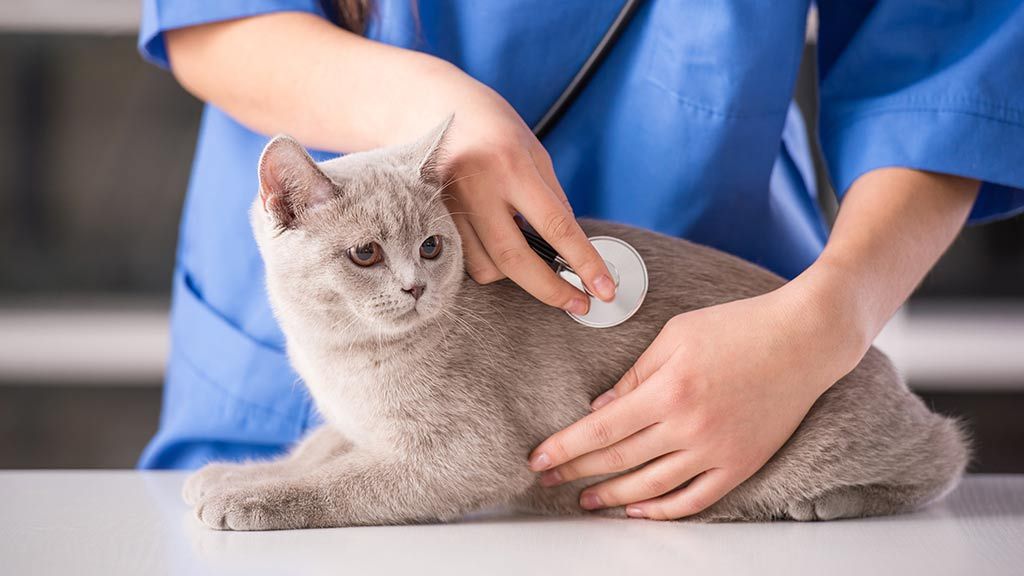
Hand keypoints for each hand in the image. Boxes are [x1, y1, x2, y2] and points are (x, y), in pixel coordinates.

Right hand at [433, 70, 615, 312]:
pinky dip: (489, 263)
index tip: (603, 290)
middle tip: (578, 304)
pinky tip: (497, 245)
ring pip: (486, 267)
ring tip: (528, 257)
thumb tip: (573, 250)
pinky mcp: (429, 219)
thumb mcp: (533, 152)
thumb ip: (552, 200)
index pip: (555, 226)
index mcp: (510, 164)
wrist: (428, 105)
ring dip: (515, 275)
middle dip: (551, 290)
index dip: (584, 263)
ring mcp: (447, 205)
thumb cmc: (491, 127)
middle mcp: (476, 187)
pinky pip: (465, 260)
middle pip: (515, 260)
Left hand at [527, 282, 866, 519]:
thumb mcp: (675, 336)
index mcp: (669, 390)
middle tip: (549, 479)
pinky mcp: (741, 464)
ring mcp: (717, 450)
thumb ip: (634, 375)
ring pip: (652, 486)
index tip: (538, 459)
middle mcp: (690, 426)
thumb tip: (600, 410)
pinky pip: (695, 499)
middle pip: (619, 460)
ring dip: (613, 497)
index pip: (602, 429)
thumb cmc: (739, 327)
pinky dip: (663, 510)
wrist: (804, 339)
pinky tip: (639, 510)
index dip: (566, 447)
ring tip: (586, 500)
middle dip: (577, 471)